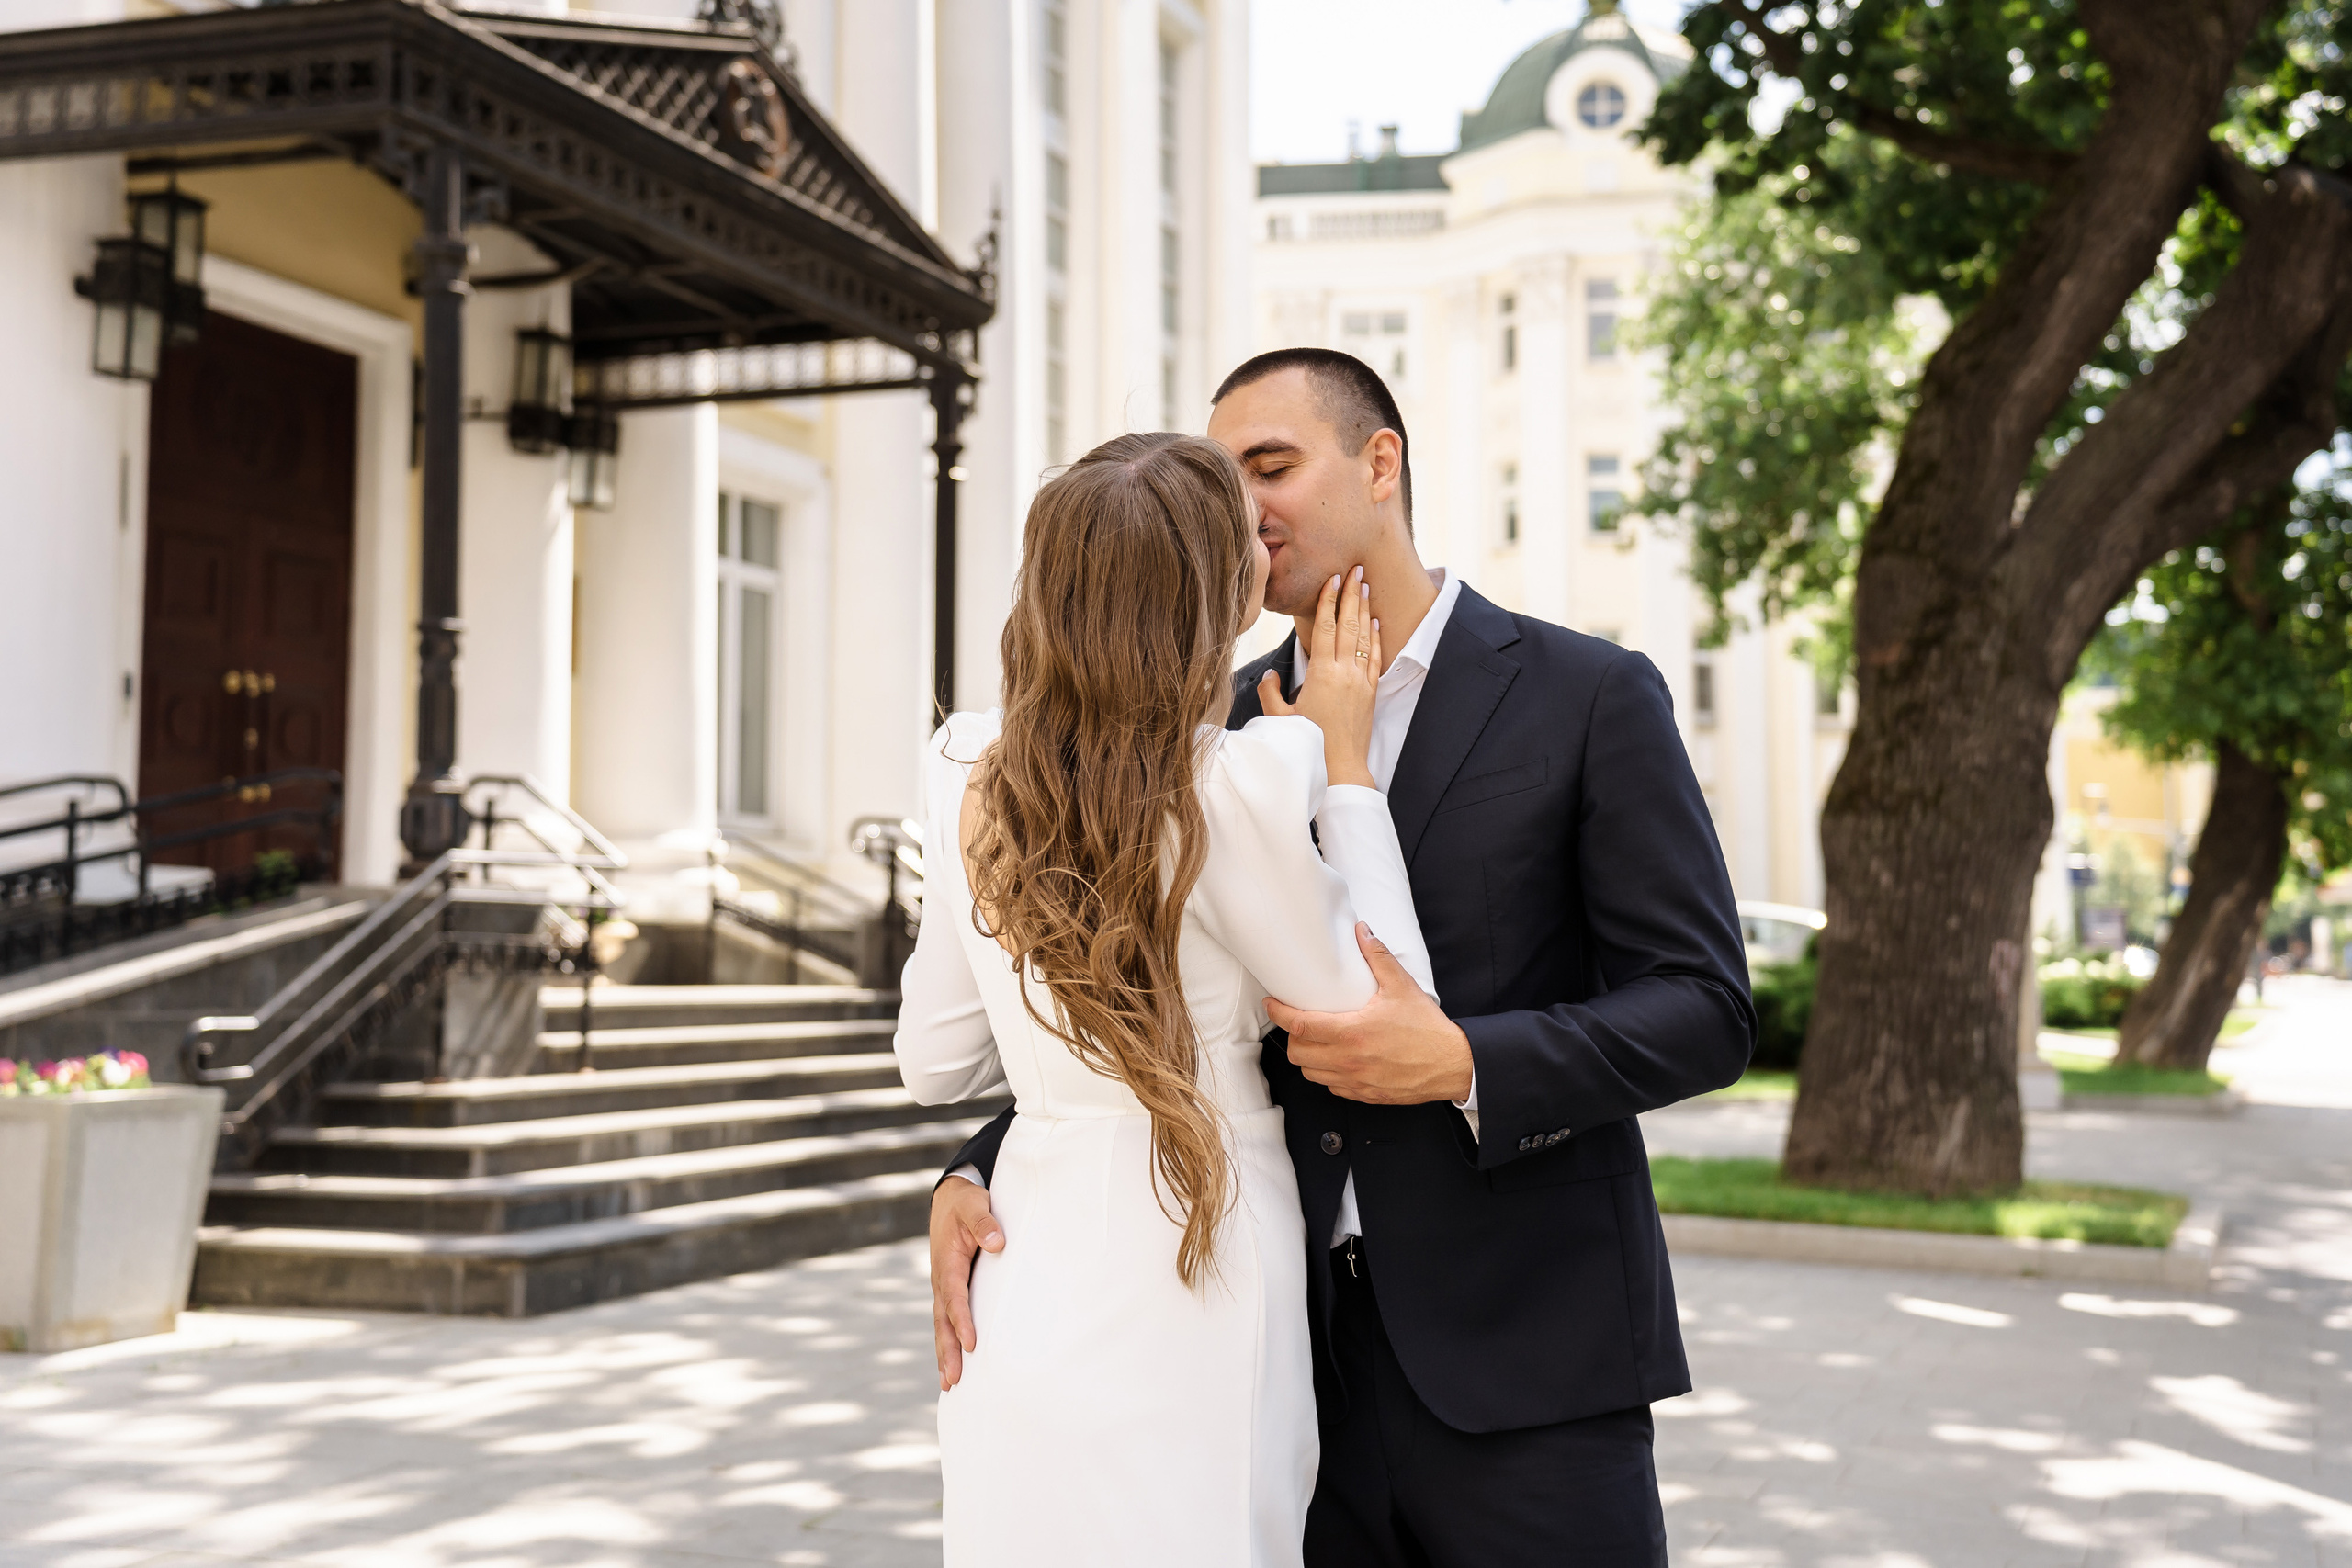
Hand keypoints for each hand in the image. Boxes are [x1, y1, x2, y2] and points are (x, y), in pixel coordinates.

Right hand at [928, 1175, 1003, 1390]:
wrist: (949, 1199)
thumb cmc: (965, 1202)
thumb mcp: (974, 1204)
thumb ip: (984, 1221)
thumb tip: (998, 1243)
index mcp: (948, 1262)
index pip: (955, 1296)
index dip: (962, 1320)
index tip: (971, 1343)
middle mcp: (942, 1279)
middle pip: (942, 1320)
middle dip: (948, 1351)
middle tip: (954, 1380)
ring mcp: (943, 1287)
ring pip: (942, 1325)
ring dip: (945, 1354)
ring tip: (949, 1384)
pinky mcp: (949, 1290)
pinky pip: (946, 1320)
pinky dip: (947, 1343)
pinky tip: (953, 1365)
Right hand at [1259, 567, 1381, 788]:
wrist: (1340, 767)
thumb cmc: (1309, 744)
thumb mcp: (1280, 719)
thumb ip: (1270, 693)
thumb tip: (1270, 675)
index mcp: (1321, 674)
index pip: (1326, 627)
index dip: (1329, 601)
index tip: (1333, 579)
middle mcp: (1343, 672)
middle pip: (1348, 624)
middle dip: (1351, 594)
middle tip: (1355, 569)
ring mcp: (1360, 681)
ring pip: (1363, 637)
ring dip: (1364, 609)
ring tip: (1365, 585)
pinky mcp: (1371, 692)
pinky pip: (1374, 658)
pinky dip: (1375, 637)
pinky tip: (1375, 621)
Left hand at [1268, 923, 1472, 1103]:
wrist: (1452, 1065)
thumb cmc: (1428, 1029)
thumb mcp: (1402, 986)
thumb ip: (1377, 957)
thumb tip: (1362, 932)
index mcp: (1352, 1033)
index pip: (1300, 1025)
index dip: (1279, 1014)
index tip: (1273, 1004)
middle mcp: (1348, 1060)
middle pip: (1298, 1054)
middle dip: (1292, 1037)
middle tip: (1299, 1021)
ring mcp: (1355, 1081)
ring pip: (1311, 1073)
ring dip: (1307, 1057)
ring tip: (1316, 1041)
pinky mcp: (1364, 1095)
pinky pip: (1332, 1086)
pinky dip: (1327, 1073)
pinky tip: (1336, 1059)